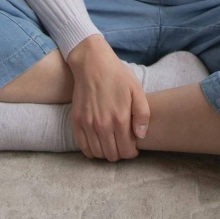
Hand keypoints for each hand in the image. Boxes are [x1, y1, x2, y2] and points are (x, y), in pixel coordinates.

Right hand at [66, 36, 148, 161]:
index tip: (133, 146)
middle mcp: (102, 124)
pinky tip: (98, 143)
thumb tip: (140, 136)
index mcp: (120, 118)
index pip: (126, 151)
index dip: (132, 152)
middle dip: (120, 153)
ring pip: (98, 154)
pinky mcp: (77, 121)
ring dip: (106, 152)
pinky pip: (83, 147)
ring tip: (111, 143)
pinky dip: (92, 150)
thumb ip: (142, 114)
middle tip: (122, 144)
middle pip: (112, 155)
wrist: (92, 63)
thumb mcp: (137, 90)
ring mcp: (87, 124)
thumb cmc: (117, 75)